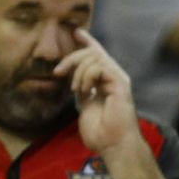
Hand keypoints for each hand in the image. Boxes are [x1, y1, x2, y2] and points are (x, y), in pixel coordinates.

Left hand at [55, 29, 142, 155]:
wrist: (114, 146)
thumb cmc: (102, 134)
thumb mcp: (85, 107)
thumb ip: (83, 91)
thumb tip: (74, 79)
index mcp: (107, 82)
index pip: (98, 55)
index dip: (88, 42)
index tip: (77, 31)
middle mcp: (115, 78)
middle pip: (92, 52)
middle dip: (71, 58)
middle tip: (58, 72)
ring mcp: (119, 80)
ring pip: (93, 58)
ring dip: (78, 72)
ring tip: (76, 90)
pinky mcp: (120, 84)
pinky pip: (99, 67)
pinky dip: (86, 77)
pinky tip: (85, 91)